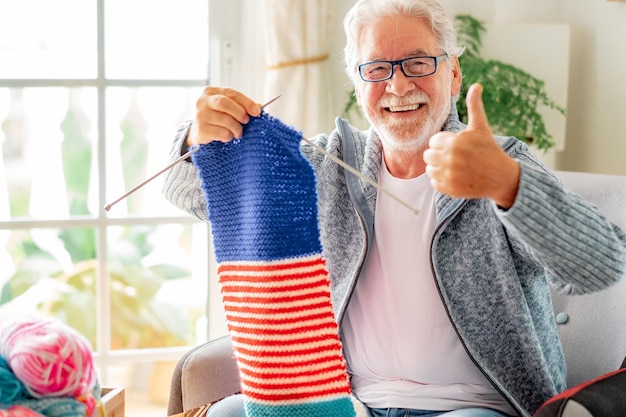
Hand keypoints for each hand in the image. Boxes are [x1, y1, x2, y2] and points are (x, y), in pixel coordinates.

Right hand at [188, 87, 261, 145]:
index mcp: (211, 92)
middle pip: (224, 103)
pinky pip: (221, 133)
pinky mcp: (201, 129)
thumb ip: (242, 106)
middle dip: (239, 113)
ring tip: (238, 132)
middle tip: (246, 121)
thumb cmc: (217, 118)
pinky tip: (228, 136)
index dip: (246, 102)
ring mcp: (200, 115)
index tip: (257, 111)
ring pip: (224, 120)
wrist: (199, 132)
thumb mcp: (229, 108)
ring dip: (236, 128)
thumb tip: (259, 107)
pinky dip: (228, 136)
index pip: (231, 93)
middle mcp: (203, 101)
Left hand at [423, 83, 519, 208]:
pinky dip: (441, 181)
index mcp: (455, 142)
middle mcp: (450, 159)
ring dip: (439, 168)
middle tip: (454, 158)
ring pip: (429, 169)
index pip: (433, 142)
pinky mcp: (449, 189)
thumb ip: (474, 106)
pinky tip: (455, 177)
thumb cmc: (489, 149)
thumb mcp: (481, 127)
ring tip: (454, 167)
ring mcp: (449, 175)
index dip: (444, 143)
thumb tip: (476, 85)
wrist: (501, 176)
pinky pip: (433, 183)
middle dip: (439, 155)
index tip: (457, 146)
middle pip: (428, 156)